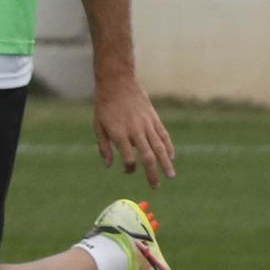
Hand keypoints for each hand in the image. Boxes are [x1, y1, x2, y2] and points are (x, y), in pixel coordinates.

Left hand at [94, 72, 174, 186]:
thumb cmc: (105, 106)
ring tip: (171, 175)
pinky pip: (163, 135)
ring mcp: (147, 124)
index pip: (129, 158)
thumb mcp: (98, 126)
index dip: (130, 168)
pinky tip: (171, 157)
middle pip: (148, 156)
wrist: (118, 83)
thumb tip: (109, 166)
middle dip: (152, 173)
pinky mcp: (154, 118)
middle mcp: (135, 131)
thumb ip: (104, 147)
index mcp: (119, 134)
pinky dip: (168, 147)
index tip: (128, 171)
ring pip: (159, 147)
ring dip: (166, 163)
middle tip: (155, 186)